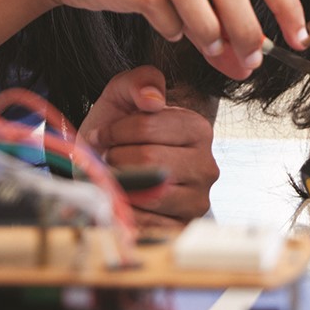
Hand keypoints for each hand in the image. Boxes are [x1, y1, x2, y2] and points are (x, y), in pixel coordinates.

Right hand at [38, 0, 309, 81]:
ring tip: (212, 50)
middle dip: (246, 28)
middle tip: (249, 59)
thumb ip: (218, 21)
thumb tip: (248, 63)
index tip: (298, 37)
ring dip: (209, 29)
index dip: (286, 3)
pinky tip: (172, 33)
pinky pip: (156, 3)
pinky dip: (171, 25)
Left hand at [79, 66, 217, 231]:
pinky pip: (146, 222)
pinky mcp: (182, 228)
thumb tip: (153, 99)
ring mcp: (198, 199)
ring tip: (114, 176)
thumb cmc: (120, 137)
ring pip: (148, 192)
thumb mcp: (123, 98)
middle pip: (149, 159)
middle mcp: (207, 165)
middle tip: (107, 159)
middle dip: (116, 159)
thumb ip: (139, 82)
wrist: (114, 177)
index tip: (102, 136)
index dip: (115, 131)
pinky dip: (125, 212)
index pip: (148, 127)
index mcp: (198, 129)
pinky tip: (122, 200)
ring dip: (119, 185)